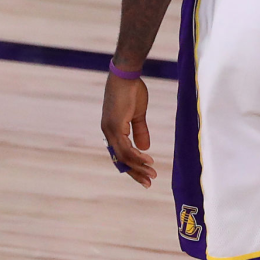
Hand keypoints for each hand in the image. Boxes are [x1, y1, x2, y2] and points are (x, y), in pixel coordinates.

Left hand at [100, 73, 156, 187]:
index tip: (145, 174)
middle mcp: (108, 134)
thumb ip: (140, 131)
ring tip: (151, 174)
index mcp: (112, 131)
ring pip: (123, 156)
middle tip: (147, 183)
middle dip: (135, 172)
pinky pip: (125, 147)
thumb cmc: (131, 91)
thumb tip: (145, 148)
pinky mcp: (115, 126)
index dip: (132, 166)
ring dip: (138, 167)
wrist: (125, 76)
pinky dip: (136, 155)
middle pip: (121, 160)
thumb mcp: (138, 114)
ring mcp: (110, 131)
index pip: (121, 154)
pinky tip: (147, 160)